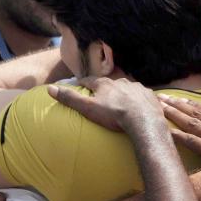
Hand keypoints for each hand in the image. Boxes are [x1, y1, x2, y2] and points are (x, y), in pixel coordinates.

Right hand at [48, 77, 164, 131]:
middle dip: (105, 87)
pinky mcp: (149, 96)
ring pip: (127, 87)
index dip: (84, 83)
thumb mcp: (88, 108)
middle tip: (101, 95)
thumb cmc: (114, 115)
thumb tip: (50, 88)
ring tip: (121, 101)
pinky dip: (139, 99)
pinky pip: (142, 95)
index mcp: (105, 84)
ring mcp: (137, 88)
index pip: (90, 80)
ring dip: (123, 92)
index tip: (79, 84)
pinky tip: (139, 105)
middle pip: (110, 83)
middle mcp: (121, 81)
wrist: (143, 120)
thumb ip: (70, 98)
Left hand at [160, 95, 200, 186]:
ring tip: (160, 106)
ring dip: (174, 113)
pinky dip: (177, 135)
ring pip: (192, 122)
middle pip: (199, 114)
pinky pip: (191, 141)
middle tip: (165, 98)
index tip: (187, 101)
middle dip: (180, 105)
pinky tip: (164, 130)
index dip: (199, 108)